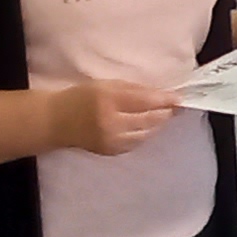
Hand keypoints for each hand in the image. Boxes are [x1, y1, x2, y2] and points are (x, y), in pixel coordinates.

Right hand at [59, 80, 180, 155]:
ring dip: (157, 125)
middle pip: (149, 119)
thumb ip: (133, 89)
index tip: (179, 98)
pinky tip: (148, 127)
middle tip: (176, 107)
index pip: (145, 101)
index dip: (165, 100)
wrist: (57, 122)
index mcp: (110, 101)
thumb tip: (160, 94)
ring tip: (164, 116)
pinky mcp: (111, 151)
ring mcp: (112, 140)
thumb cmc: (82, 97)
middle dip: (165, 113)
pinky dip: (145, 134)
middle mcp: (112, 123)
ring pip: (146, 134)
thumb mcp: (106, 85)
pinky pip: (136, 143)